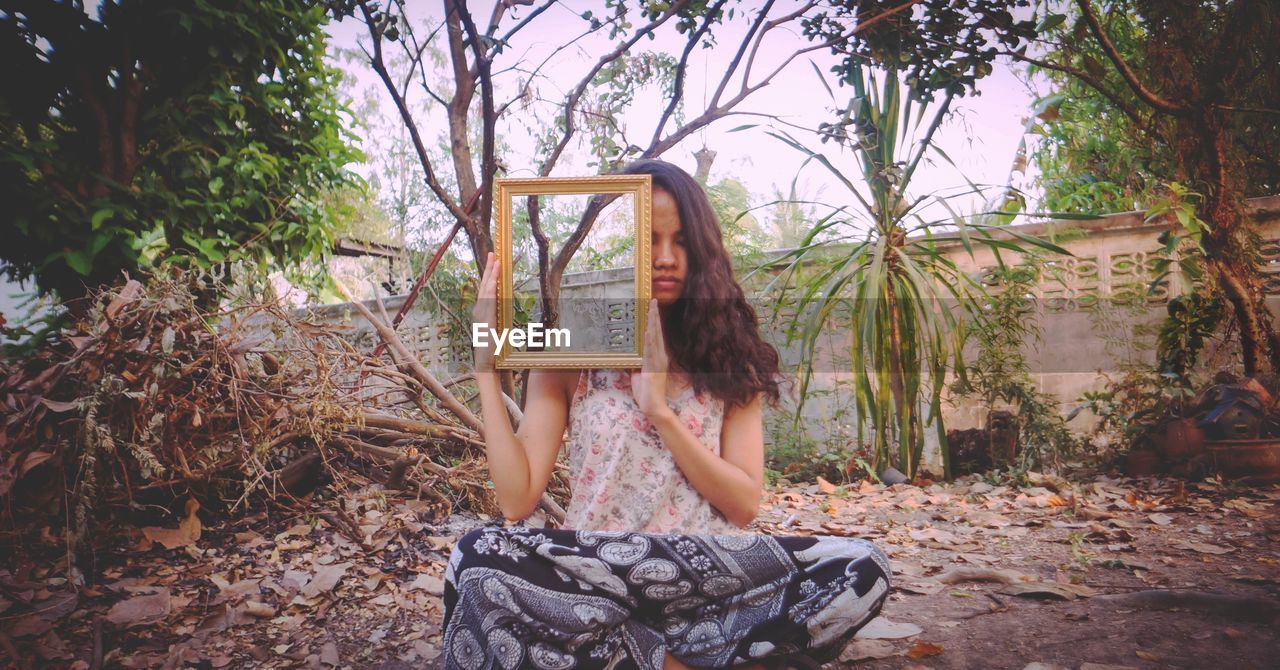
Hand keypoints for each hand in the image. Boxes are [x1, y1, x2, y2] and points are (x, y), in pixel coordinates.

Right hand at [471, 251, 498, 372]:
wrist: (487, 365)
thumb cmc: (494, 351)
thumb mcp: (498, 331)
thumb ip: (500, 320)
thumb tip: (506, 309)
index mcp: (483, 313)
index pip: (486, 290)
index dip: (490, 275)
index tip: (495, 262)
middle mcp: (479, 311)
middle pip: (484, 285)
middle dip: (489, 269)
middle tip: (493, 253)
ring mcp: (481, 315)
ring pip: (486, 290)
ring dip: (491, 275)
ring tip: (495, 260)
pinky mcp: (486, 320)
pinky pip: (488, 301)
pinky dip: (491, 289)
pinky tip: (494, 280)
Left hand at [631, 299, 671, 418]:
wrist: (654, 407)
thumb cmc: (646, 393)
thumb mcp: (638, 375)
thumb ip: (636, 364)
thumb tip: (629, 357)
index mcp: (657, 357)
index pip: (656, 335)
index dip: (654, 321)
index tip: (652, 307)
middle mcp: (660, 357)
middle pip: (658, 332)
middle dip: (655, 316)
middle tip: (653, 300)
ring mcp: (658, 362)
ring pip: (655, 338)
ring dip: (653, 323)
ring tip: (652, 309)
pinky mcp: (653, 369)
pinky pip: (651, 352)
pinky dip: (650, 341)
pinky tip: (649, 330)